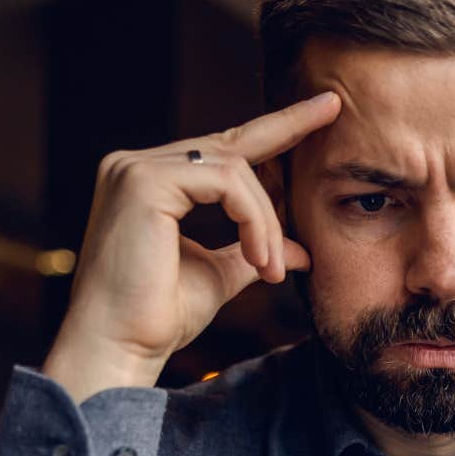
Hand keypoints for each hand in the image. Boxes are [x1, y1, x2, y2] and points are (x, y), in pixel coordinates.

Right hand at [40, 90, 342, 400]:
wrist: (119, 348)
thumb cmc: (158, 318)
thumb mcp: (218, 276)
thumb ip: (251, 251)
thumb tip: (300, 250)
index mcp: (150, 182)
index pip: (221, 148)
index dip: (274, 129)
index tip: (322, 109)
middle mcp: (136, 165)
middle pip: (232, 146)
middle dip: (289, 129)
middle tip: (335, 107)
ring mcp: (135, 168)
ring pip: (235, 169)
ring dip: (266, 221)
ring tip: (271, 268)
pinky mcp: (143, 181)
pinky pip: (227, 183)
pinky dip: (254, 221)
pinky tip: (258, 258)